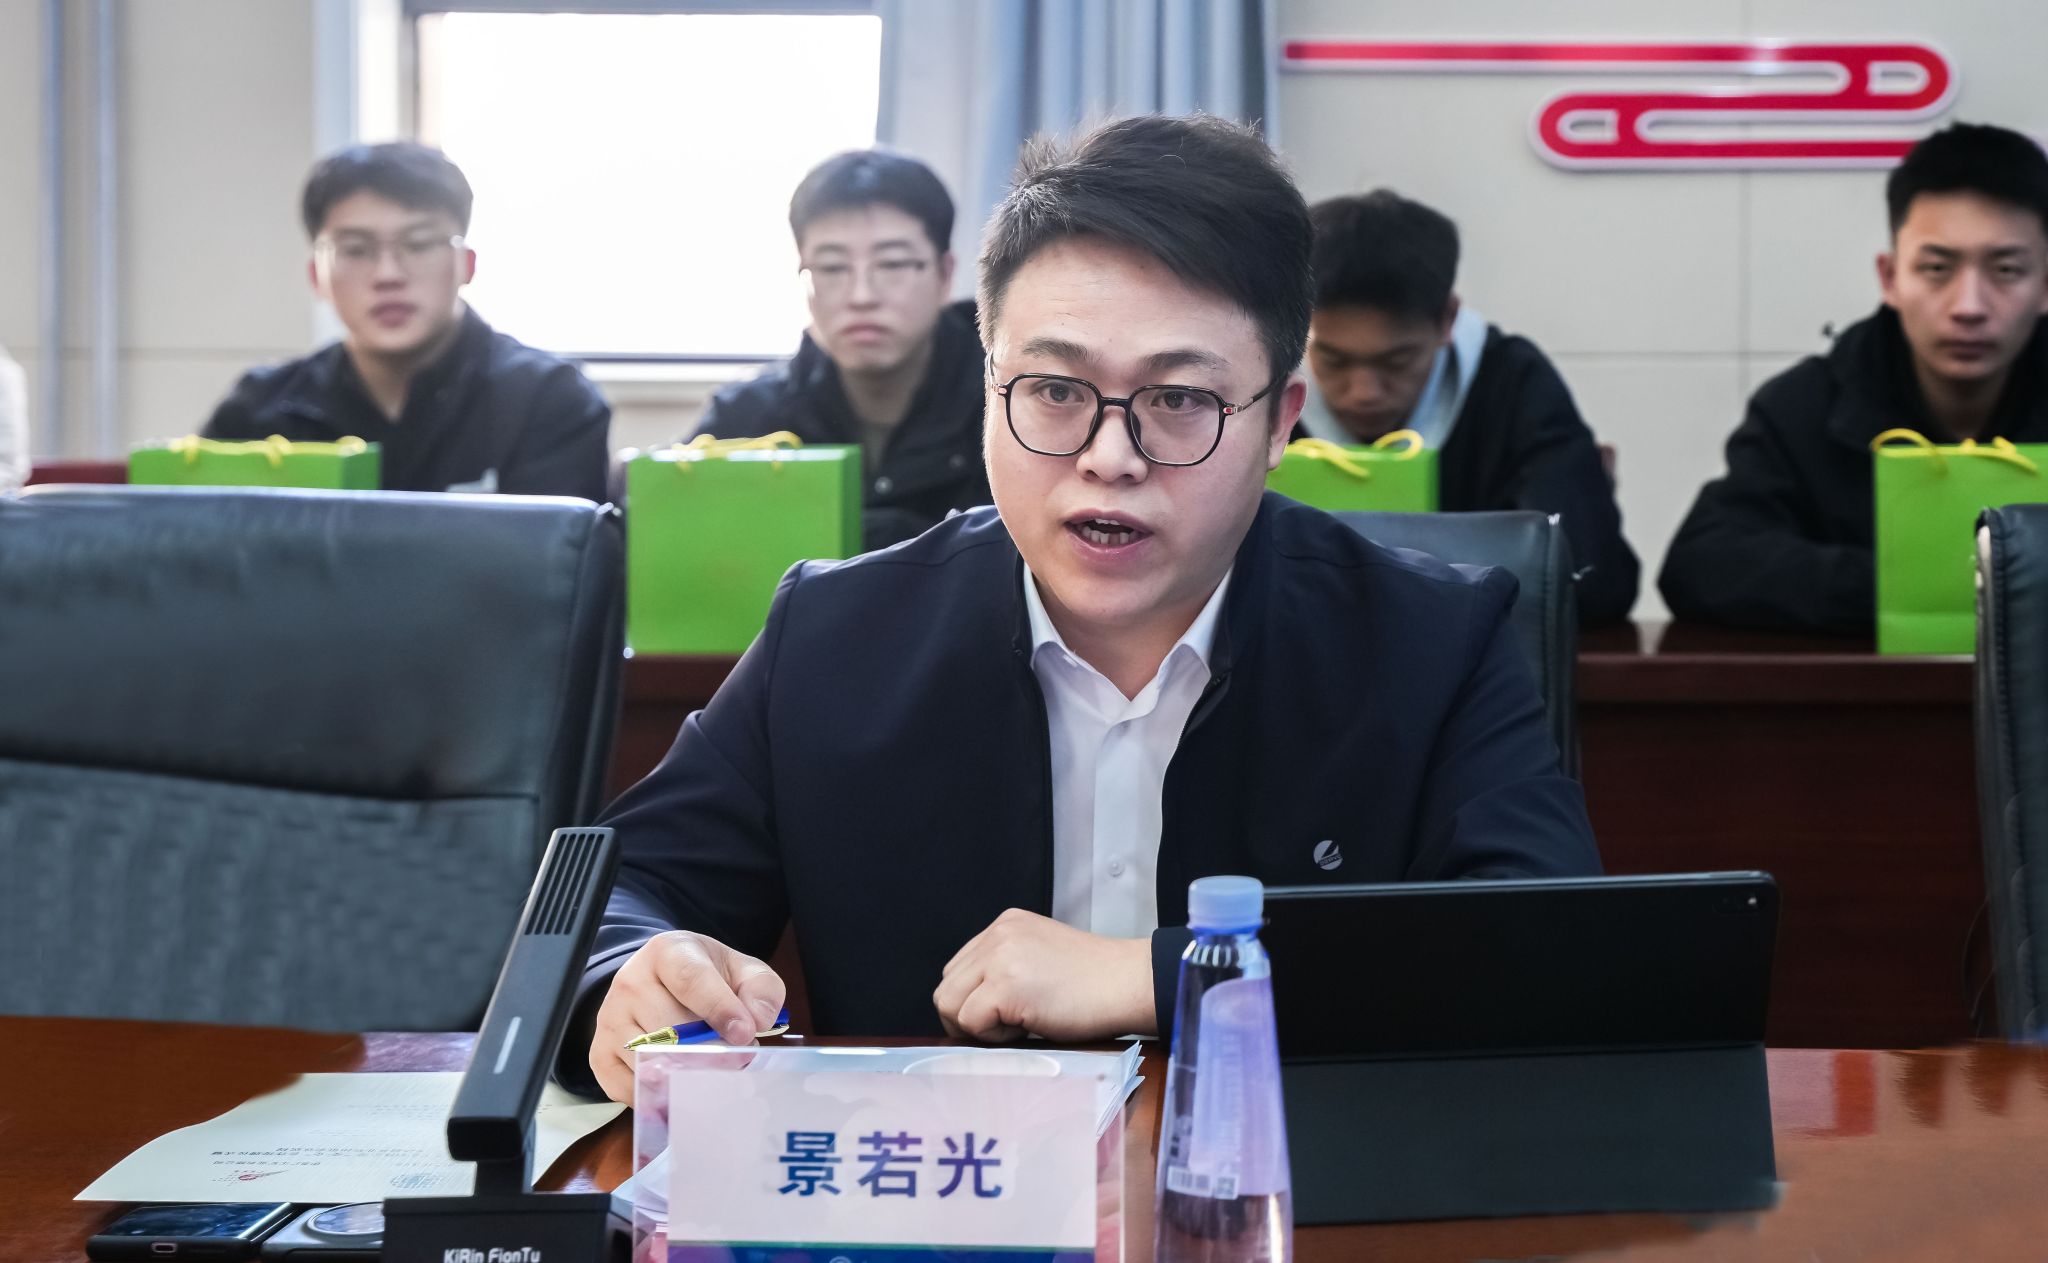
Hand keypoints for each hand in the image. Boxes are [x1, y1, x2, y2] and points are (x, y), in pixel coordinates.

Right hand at [588, 930, 785, 1103]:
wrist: (666, 984)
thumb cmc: (710, 979)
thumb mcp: (743, 971)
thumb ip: (761, 989)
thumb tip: (757, 1019)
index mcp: (667, 952)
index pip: (690, 980)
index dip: (719, 1008)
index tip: (745, 1033)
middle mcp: (630, 982)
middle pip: (669, 1027)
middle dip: (708, 1050)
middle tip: (735, 1061)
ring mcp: (610, 1019)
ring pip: (648, 1060)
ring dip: (684, 1075)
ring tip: (710, 1073)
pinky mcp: (600, 1054)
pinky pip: (628, 1087)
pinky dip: (658, 1095)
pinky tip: (680, 1084)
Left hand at [933, 909, 1154, 1041]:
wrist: (1128, 983)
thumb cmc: (1095, 982)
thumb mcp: (1040, 958)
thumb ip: (1004, 968)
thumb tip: (969, 1005)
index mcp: (1005, 925)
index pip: (958, 970)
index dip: (973, 1001)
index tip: (1005, 1014)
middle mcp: (997, 934)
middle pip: (947, 988)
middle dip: (969, 1017)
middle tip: (1011, 1026)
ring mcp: (999, 957)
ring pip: (949, 1005)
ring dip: (979, 1026)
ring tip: (1020, 1024)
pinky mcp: (1004, 986)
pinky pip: (971, 1022)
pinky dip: (994, 1037)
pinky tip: (1028, 1027)